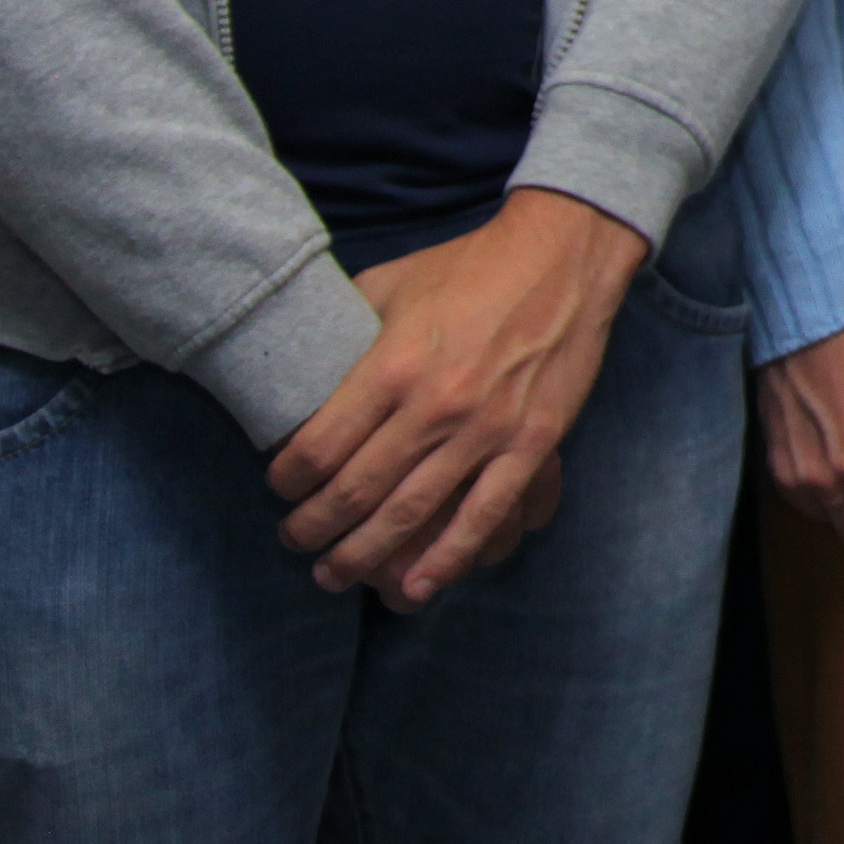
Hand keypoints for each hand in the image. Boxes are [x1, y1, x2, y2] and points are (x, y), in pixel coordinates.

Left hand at [268, 189, 647, 607]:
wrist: (562, 257)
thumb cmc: (470, 267)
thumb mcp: (393, 282)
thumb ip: (348, 325)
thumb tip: (305, 360)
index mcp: (392, 365)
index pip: (318, 447)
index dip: (288, 480)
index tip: (280, 489)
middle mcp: (433, 406)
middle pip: (354, 492)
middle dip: (313, 528)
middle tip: (295, 542)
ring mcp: (485, 431)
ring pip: (410, 515)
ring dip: (363, 554)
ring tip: (334, 574)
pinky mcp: (530, 444)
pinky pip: (483, 515)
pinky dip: (447, 559)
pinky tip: (417, 587)